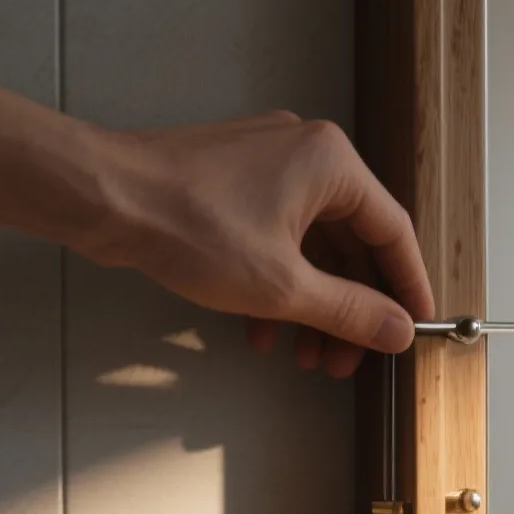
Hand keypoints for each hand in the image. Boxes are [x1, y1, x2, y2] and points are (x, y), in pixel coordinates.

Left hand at [88, 111, 433, 377]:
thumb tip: (396, 331)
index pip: (392, 233)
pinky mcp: (233, 182)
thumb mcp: (282, 286)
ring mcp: (267, 164)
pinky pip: (276, 238)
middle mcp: (306, 154)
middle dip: (350, 309)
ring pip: (311, 247)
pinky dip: (278, 283)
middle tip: (347, 359)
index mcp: (332, 164)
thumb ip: (349, 311)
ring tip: (305, 357)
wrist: (100, 197)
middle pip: (351, 244)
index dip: (407, 287)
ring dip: (313, 305)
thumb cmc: (185, 223)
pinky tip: (264, 329)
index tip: (413, 327)